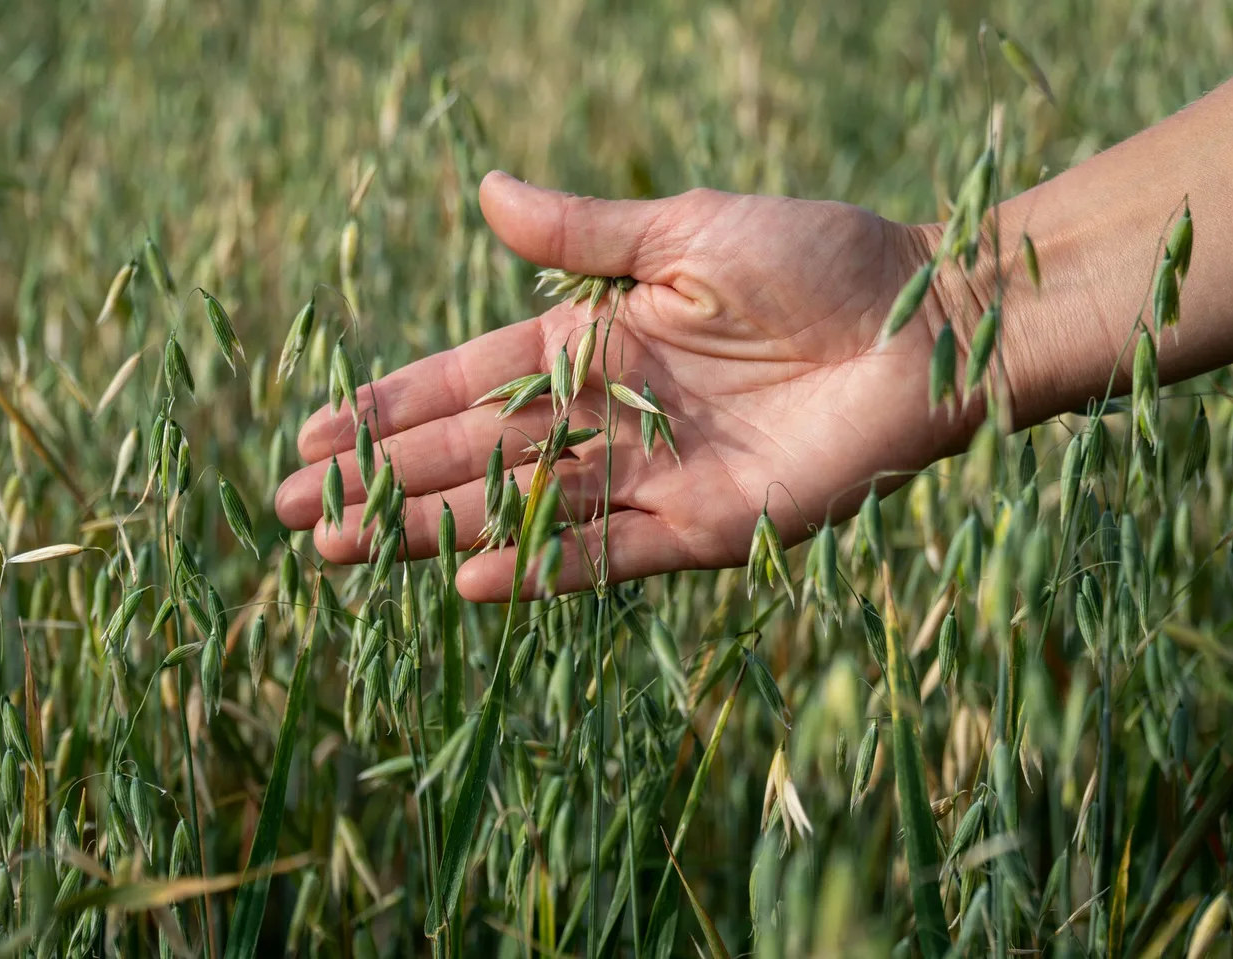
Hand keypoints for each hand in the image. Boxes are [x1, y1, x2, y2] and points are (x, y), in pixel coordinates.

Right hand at [275, 171, 978, 600]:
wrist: (936, 325)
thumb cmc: (823, 262)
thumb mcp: (690, 233)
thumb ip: (585, 237)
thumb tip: (483, 193)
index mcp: (601, 343)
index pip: (472, 382)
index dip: (393, 407)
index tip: (316, 430)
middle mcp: (614, 417)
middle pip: (476, 455)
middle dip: (386, 482)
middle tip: (296, 511)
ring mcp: (656, 477)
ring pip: (522, 509)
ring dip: (435, 530)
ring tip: (346, 549)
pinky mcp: (709, 528)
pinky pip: (610, 555)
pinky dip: (541, 569)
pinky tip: (467, 581)